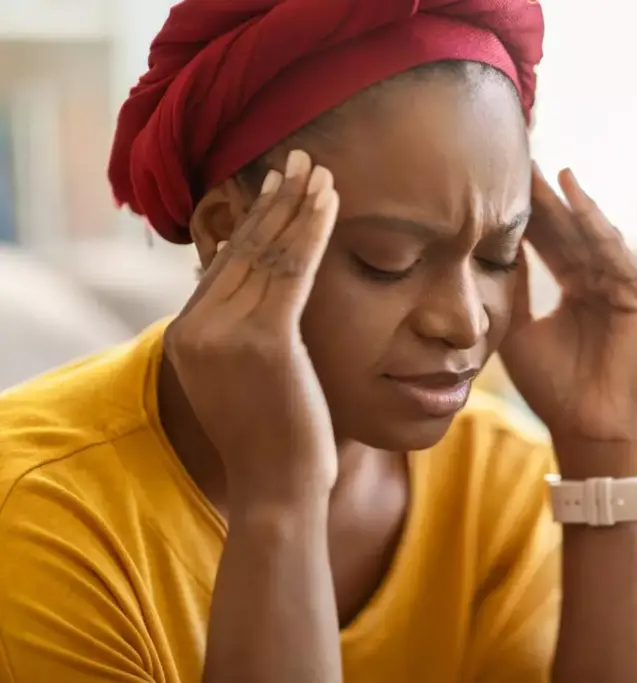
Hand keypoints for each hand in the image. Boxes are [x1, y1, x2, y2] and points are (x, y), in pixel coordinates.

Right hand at [163, 150, 340, 506]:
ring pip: (267, 253)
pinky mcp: (263, 342)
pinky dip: (313, 230)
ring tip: (320, 170)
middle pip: (241, 250)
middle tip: (299, 160)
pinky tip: (331, 200)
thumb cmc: (275, 443)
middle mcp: (196, 330)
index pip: (223, 265)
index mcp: (187, 337)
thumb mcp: (248, 381)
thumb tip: (264, 296)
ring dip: (297, 206)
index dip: (254, 222)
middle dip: (274, 201)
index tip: (277, 188)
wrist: (277, 494)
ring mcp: (225, 335)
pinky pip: (292, 270)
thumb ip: (246, 335)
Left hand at [500, 165, 636, 452]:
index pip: (550, 241)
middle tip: (519, 161)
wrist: (587, 428)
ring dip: (569, 201)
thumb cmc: (553, 387)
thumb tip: (490, 245)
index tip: (499, 183)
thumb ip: (513, 287)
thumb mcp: (520, 328)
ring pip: (592, 234)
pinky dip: (596, 223)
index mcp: (575, 288)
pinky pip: (616, 252)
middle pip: (570, 230)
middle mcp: (601, 281)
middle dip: (545, 198)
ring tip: (543, 169)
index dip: (527, 214)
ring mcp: (624, 287)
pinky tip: (575, 195)